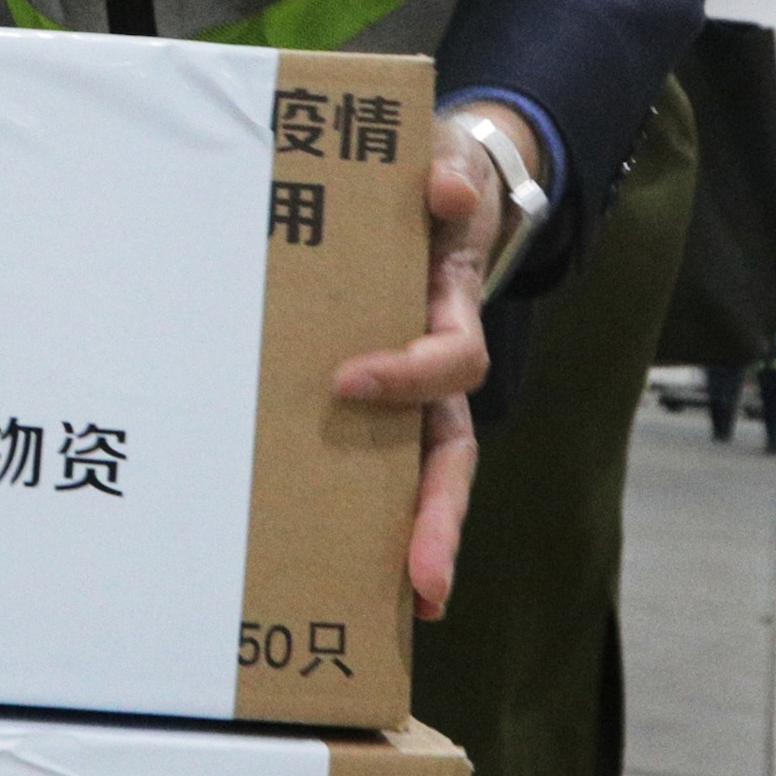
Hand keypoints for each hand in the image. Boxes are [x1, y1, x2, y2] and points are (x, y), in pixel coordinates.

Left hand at [332, 108, 525, 619]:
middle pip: (449, 459)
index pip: (449, 366)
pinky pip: (372, 466)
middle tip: (424, 587)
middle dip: (438, 522)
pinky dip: (362, 518)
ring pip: (418, 478)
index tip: (347, 379)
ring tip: (393, 608)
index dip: (409, 376)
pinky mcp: (368, 400)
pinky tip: (325, 565)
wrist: (434, 186)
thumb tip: (443, 193)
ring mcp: (406, 393)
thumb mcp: (448, 167)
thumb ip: (448, 175)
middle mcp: (434, 372)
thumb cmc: (436, 183)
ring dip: (408, 541)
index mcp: (449, 316)